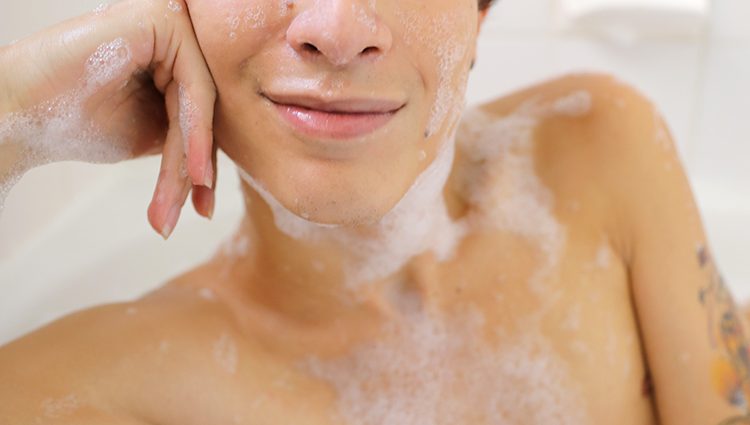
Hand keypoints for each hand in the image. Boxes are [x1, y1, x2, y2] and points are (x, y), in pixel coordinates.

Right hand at [2, 0, 216, 237]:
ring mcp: (170, 19)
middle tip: (195, 214)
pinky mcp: (163, 18)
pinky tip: (193, 173)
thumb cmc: (75, 121)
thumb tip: (225, 161)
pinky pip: (195, 88)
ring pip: (202, 105)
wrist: (18, 111)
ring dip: (191, 160)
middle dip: (198, 168)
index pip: (201, 112)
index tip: (202, 210)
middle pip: (204, 109)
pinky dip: (195, 134)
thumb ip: (188, 134)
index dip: (203, 163)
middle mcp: (174, 32)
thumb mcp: (149, 134)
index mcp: (170, 54)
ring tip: (182, 205)